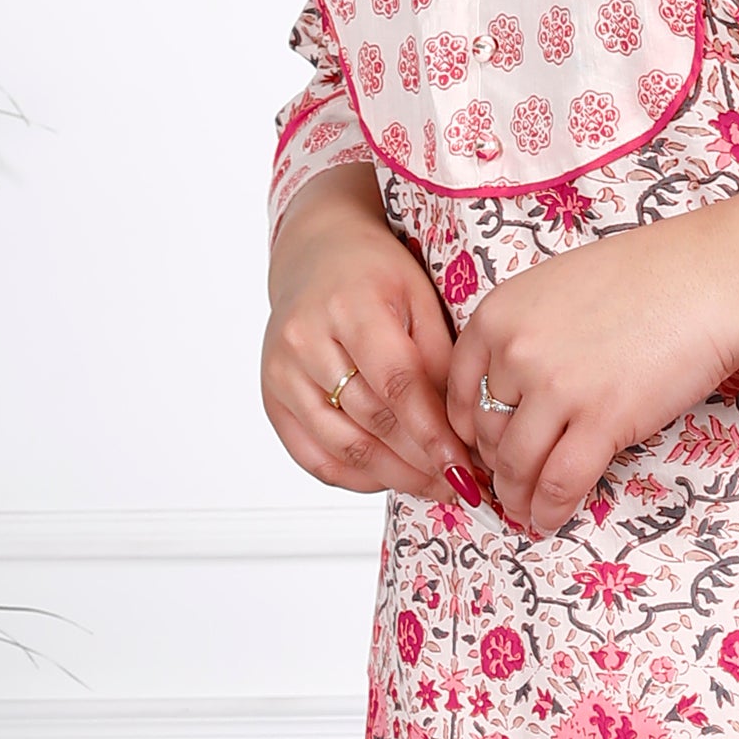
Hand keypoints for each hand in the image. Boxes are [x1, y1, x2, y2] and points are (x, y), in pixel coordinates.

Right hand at [262, 170, 462, 501]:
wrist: (316, 253)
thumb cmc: (374, 272)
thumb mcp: (420, 298)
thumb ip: (438, 361)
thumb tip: (462, 430)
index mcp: (351, 306)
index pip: (397, 385)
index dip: (433, 434)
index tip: (465, 466)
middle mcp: (306, 340)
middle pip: (371, 422)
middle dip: (422, 462)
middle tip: (461, 483)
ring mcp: (283, 373)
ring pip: (343, 448)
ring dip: (395, 477)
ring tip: (435, 486)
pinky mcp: (273, 398)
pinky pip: (314, 458)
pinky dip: (357, 478)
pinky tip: (392, 478)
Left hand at [446, 219, 738, 536]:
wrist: (710, 281)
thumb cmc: (648, 278)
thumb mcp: (557, 289)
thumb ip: (527, 333)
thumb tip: (516, 387)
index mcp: (499, 315)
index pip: (458, 390)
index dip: (468, 430)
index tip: (483, 448)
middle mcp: (516, 352)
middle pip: (486, 431)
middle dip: (495, 466)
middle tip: (508, 484)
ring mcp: (556, 389)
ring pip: (517, 464)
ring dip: (518, 496)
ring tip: (526, 511)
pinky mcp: (601, 420)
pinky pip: (559, 482)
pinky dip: (549, 509)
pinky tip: (550, 520)